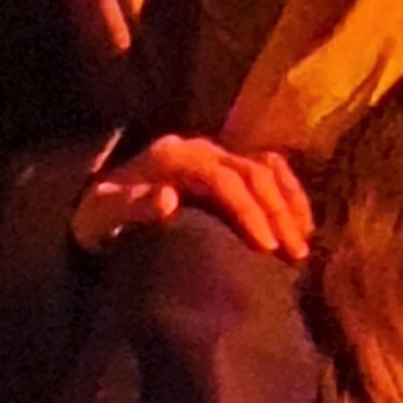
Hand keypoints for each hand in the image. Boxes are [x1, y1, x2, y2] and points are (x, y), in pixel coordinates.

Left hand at [73, 135, 313, 262]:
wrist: (99, 209)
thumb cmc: (100, 216)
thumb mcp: (102, 214)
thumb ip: (131, 206)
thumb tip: (169, 198)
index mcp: (174, 156)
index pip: (224, 179)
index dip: (249, 211)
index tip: (266, 248)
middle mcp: (199, 148)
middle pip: (253, 172)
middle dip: (278, 212)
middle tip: (294, 253)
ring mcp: (216, 154)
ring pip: (268, 168)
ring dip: (290, 204)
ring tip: (303, 243)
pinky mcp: (226, 167)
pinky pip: (269, 170)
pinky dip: (289, 194)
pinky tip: (301, 224)